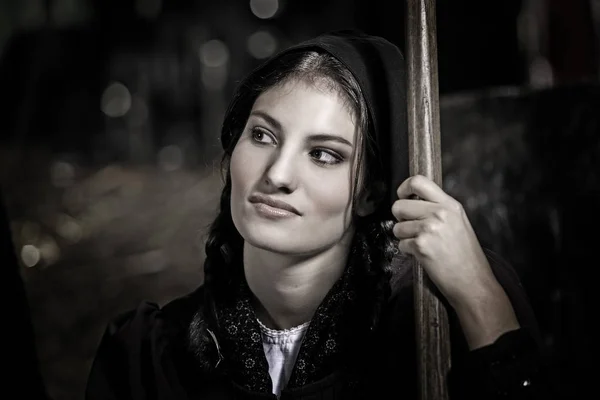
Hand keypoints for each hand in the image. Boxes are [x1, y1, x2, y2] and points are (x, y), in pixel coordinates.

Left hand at [391, 175, 498, 307]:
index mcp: (450, 205)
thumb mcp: (458, 222)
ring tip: (422, 245)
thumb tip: (414, 201)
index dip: (404, 188)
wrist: (474, 282)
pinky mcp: (421, 246)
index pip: (418, 181)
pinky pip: (401, 244)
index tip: (403, 196)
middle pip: (399, 205)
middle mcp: (440, 213)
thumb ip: (439, 209)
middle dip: (400, 218)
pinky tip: (423, 256)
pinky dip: (408, 252)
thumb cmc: (466, 256)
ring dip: (404, 238)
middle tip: (410, 227)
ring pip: (397, 227)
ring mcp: (430, 229)